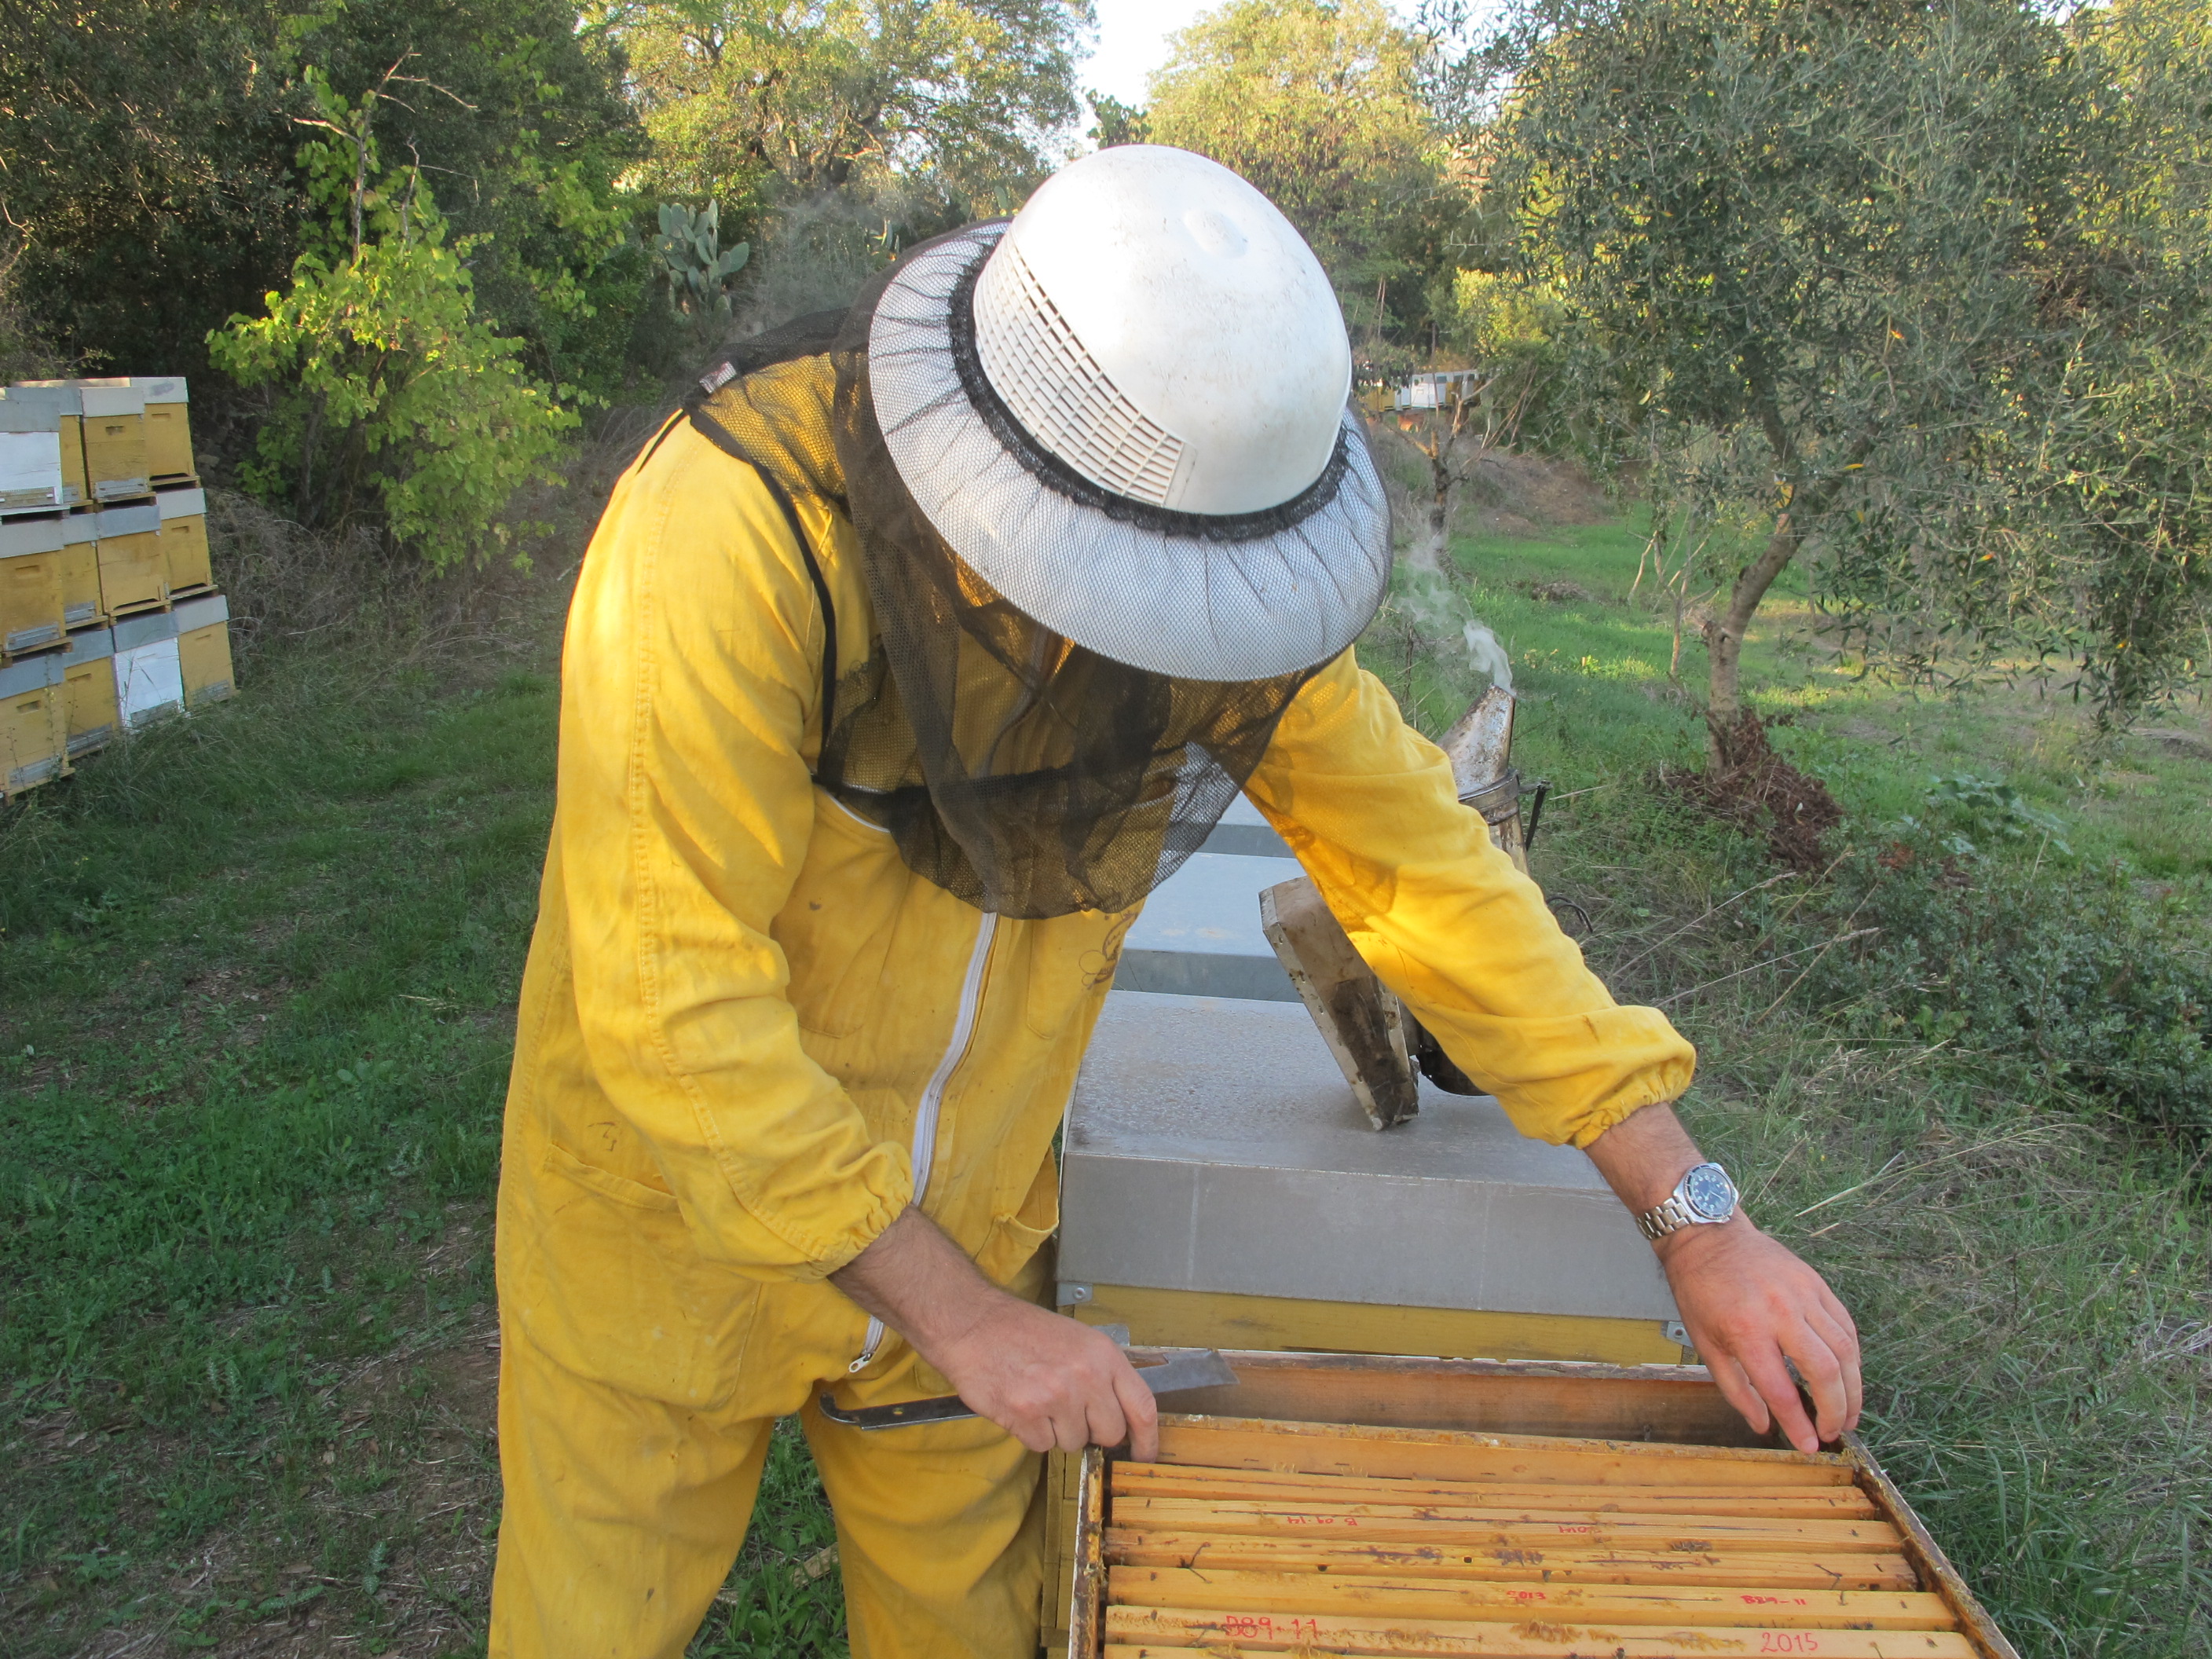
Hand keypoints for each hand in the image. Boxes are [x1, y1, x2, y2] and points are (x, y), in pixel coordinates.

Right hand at [829, 1205, 1159, 1458]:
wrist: (972, 1324)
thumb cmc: (1022, 1330)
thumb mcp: (1076, 1339)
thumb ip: (1103, 1374)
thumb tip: (1123, 1418)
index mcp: (1102, 1355)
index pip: (1142, 1406)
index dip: (1148, 1438)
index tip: (1145, 1454)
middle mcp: (1084, 1377)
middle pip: (1109, 1432)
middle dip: (1092, 1430)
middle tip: (1069, 1411)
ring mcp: (1054, 1397)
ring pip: (1073, 1442)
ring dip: (1057, 1430)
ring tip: (1038, 1398)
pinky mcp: (1025, 1415)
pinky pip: (1041, 1445)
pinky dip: (1030, 1433)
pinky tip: (1019, 1405)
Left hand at [1655, 1215, 1861, 1452]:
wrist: (1708, 1237)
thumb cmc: (1701, 1292)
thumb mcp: (1705, 1345)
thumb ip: (1736, 1389)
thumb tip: (1764, 1425)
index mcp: (1746, 1330)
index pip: (1781, 1389)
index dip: (1799, 1424)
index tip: (1809, 1446)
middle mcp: (1780, 1312)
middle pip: (1824, 1371)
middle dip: (1835, 1410)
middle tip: (1833, 1432)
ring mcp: (1802, 1294)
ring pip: (1844, 1349)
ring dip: (1853, 1388)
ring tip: (1849, 1413)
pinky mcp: (1815, 1283)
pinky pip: (1844, 1325)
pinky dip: (1851, 1356)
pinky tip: (1848, 1376)